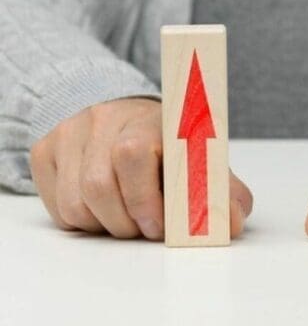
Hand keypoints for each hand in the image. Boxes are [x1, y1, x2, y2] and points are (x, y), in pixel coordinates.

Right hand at [30, 98, 252, 239]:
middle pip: (99, 185)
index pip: (133, 153)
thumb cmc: (165, 143)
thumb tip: (231, 222)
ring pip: (75, 203)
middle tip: (145, 228)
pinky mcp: (44, 150)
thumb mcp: (199, 157)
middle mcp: (103, 119)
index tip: (159, 226)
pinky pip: (56, 207)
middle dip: (127, 222)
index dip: (144, 199)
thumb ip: (221, 188)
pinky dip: (83, 221)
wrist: (121, 112)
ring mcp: (68, 133)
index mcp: (147, 118)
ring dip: (104, 226)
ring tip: (126, 218)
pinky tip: (103, 209)